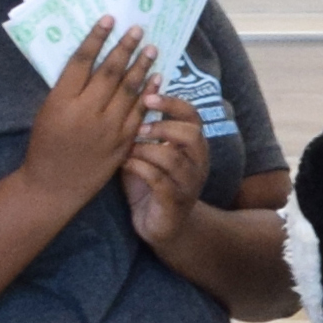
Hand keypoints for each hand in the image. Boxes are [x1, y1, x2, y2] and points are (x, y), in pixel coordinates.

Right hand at [22, 27, 155, 201]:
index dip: (96, 38)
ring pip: (129, 89)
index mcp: (61, 100)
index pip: (81, 61)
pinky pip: (139, 112)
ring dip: (142, 66)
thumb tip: (91, 60)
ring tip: (151, 48)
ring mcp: (107, 127)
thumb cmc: (45, 145)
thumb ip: (68, 88)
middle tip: (138, 29)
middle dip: (125, 47)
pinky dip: (149, 93)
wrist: (53, 186)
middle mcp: (86, 111)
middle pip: (110, 72)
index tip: (109, 19)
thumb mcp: (47, 111)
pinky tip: (156, 78)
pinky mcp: (122, 141)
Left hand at [117, 92, 213, 243]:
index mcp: (194, 147)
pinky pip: (159, 181)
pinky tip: (124, 165)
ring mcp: (188, 185)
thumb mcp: (149, 153)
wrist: (163, 228)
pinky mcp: (174, 203)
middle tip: (138, 128)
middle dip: (162, 127)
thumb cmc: (152, 184)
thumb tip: (130, 95)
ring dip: (146, 150)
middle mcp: (198, 164)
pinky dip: (139, 169)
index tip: (149, 96)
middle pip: (191, 135)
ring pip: (173, 159)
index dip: (173, 103)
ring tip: (127, 149)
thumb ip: (145, 129)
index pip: (193, 116)